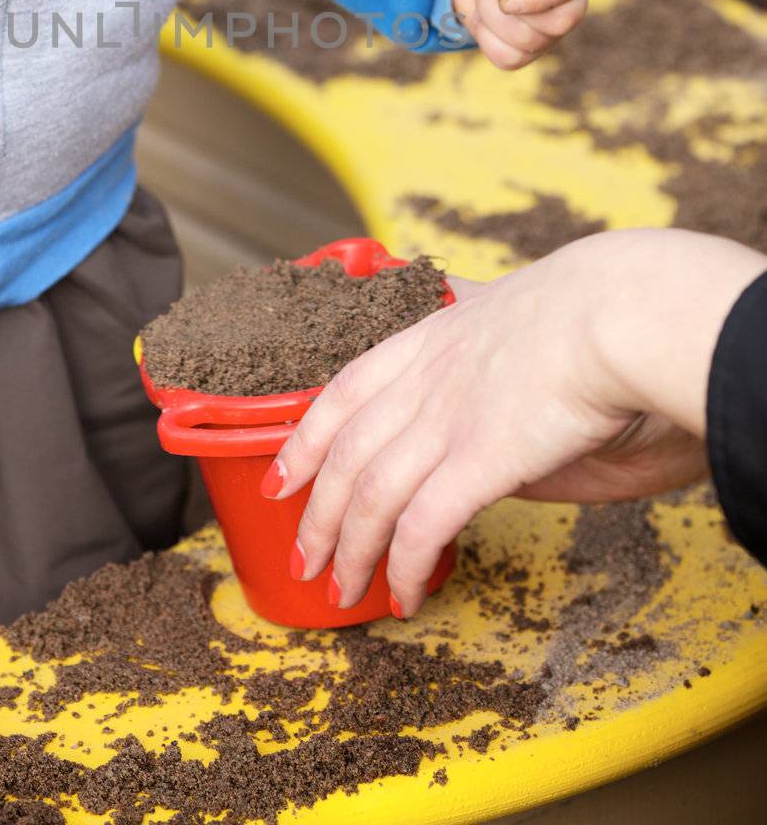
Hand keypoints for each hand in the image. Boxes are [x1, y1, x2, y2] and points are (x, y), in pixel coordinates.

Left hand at [264, 230, 765, 618]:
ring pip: (369, 495)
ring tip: (342, 590)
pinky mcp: (479, 459)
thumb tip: (489, 430)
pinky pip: (421, 526)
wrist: (620, 309)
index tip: (283, 475)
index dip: (305, 438)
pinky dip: (403, 566)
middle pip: (345, 453)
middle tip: (303, 557)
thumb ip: (489, 372)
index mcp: (431, 337)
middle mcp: (425, 378)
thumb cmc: (594, 311)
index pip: (344, 391)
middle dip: (316, 514)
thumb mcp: (519, 323)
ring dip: (350, 551)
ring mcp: (446, 417)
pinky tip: (404, 594)